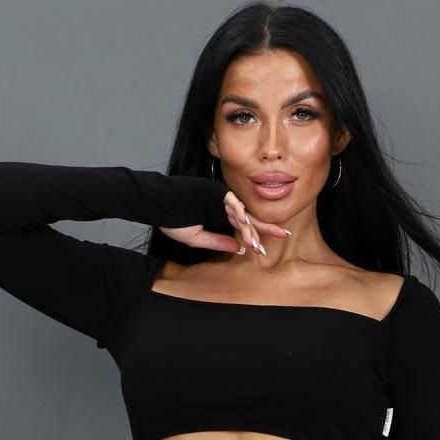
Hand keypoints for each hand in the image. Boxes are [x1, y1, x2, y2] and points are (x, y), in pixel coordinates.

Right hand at [161, 189, 290, 254]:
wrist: (156, 202)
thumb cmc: (172, 218)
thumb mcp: (196, 238)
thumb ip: (217, 242)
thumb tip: (237, 249)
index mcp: (220, 214)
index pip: (242, 225)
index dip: (254, 236)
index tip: (264, 248)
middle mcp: (223, 205)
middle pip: (249, 217)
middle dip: (265, 228)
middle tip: (283, 235)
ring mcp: (219, 197)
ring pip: (240, 213)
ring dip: (249, 229)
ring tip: (257, 244)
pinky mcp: (213, 191)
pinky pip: (229, 203)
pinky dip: (237, 214)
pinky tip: (245, 226)